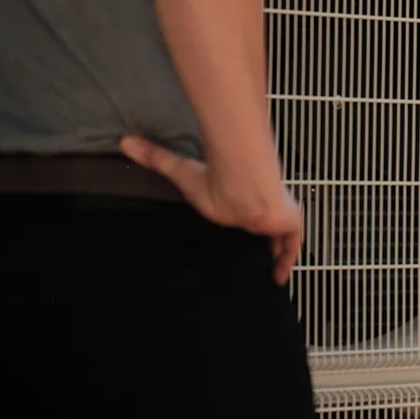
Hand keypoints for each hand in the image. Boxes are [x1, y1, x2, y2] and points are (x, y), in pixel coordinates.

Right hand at [121, 135, 304, 284]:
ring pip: (282, 232)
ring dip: (278, 247)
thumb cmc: (216, 178)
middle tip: (261, 252)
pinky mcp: (291, 222)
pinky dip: (289, 259)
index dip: (244, 216)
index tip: (238, 222)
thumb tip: (125, 141)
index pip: (244, 207)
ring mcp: (278, 212)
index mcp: (239, 193)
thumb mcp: (182, 171)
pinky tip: (280, 276)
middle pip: (265, 220)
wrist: (244, 184)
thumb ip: (157, 158)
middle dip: (265, 233)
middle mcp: (261, 202)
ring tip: (273, 268)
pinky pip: (294, 245)